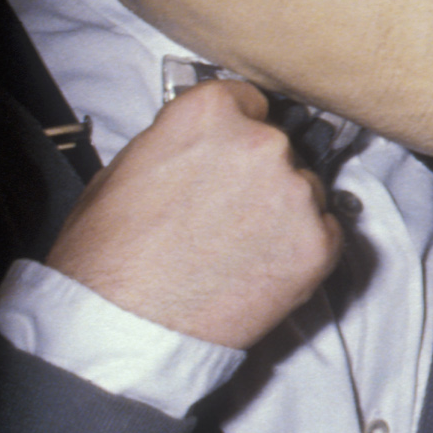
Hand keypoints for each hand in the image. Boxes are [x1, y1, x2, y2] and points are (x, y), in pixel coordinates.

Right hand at [45, 79, 342, 349]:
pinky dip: (299, 248)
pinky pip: (323, 232)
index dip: (236, 128)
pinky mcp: (319, 242)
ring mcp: (296, 192)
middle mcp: (262, 143)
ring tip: (235, 248)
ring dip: (281, 211)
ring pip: (304, 189)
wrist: (123, 331)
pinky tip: (258, 268)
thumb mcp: (123, 171)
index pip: (247, 100)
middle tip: (224, 212)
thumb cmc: (109, 259)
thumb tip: (203, 143)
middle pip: (278, 146)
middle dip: (257, 174)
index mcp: (209, 115)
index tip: (229, 152)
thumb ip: (178, 142)